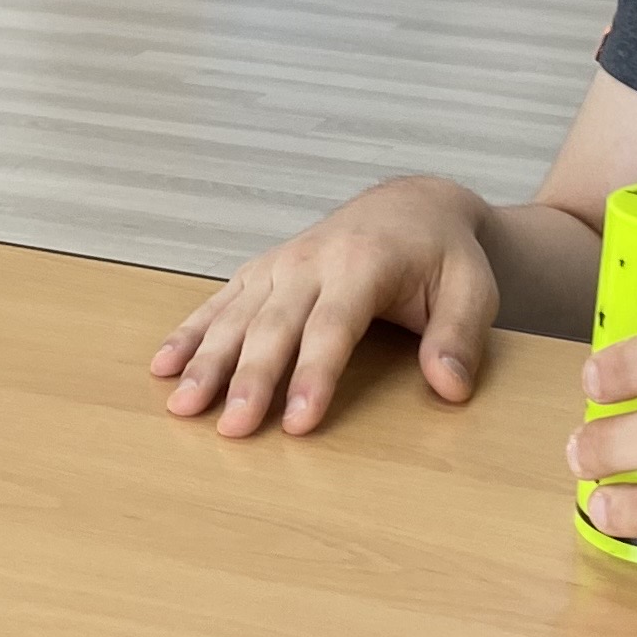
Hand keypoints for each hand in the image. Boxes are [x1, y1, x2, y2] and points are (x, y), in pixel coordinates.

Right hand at [152, 176, 496, 436]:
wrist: (410, 208)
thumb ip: (459, 337)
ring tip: (182, 406)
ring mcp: (279, 264)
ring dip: (207, 362)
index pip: (332, 327)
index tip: (297, 422)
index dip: (314, 375)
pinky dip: (189, 333)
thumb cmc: (442, 256)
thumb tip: (449, 387)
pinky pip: (219, 303)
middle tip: (229, 428)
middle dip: (249, 379)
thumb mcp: (473, 289)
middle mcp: (311, 260)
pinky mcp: (261, 271)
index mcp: (363, 263)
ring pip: (236, 316)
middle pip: (273, 326)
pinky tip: (163, 366)